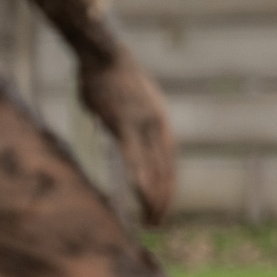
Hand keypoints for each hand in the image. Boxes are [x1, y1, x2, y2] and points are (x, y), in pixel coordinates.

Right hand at [78, 51, 174, 224]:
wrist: (106, 54)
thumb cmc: (113, 79)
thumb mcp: (130, 105)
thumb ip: (131, 127)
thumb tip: (123, 140)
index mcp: (162, 123)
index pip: (170, 163)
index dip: (168, 186)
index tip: (165, 205)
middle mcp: (158, 126)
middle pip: (166, 169)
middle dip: (164, 198)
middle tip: (159, 222)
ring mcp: (143, 124)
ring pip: (153, 166)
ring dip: (153, 194)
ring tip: (152, 218)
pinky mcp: (124, 122)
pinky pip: (133, 154)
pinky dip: (138, 174)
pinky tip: (140, 193)